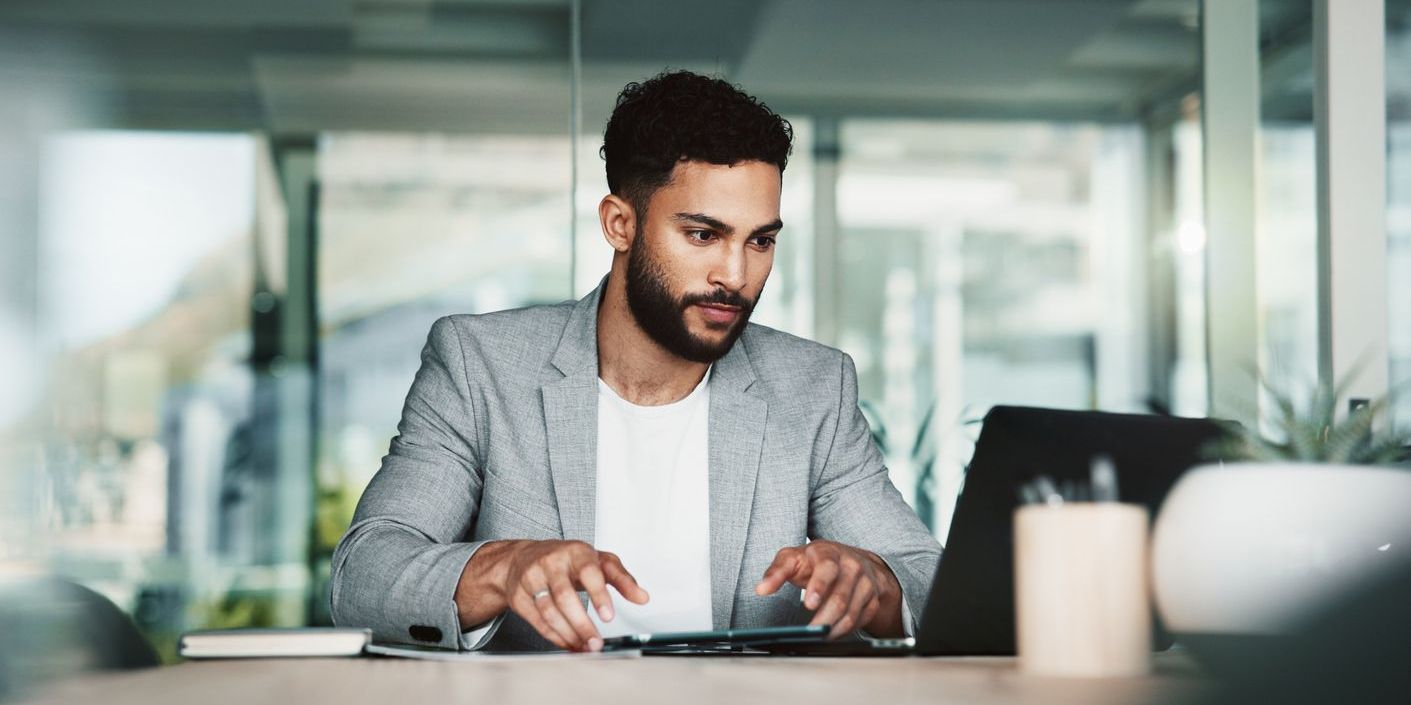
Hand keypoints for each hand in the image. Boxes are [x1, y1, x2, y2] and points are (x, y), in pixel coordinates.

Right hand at [456, 539, 648, 651]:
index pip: (589, 572)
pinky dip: (555, 637)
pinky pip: (538, 621)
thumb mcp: (598, 560)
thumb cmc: (567, 559)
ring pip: (549, 611)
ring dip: (569, 633)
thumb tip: (642, 597)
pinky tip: (570, 644)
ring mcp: (532, 579)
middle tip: (597, 642)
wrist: (522, 557)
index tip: (609, 617)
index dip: (599, 595)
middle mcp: (551, 563)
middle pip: (565, 596)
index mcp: (576, 552)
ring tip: (586, 647)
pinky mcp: (519, 597)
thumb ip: (622, 578)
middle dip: (582, 623)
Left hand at [754, 540, 903, 638]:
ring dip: (832, 629)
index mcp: (829, 553)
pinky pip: (859, 621)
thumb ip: (776, 572)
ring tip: (816, 636)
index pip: (826, 568)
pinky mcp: (872, 599)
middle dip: (823, 619)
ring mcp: (865, 583)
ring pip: (850, 614)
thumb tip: (761, 589)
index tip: (809, 604)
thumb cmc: (815, 560)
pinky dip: (843, 631)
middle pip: (839, 598)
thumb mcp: (793, 558)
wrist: (850, 559)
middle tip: (808, 632)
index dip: (819, 586)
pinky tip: (831, 633)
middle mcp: (851, 566)